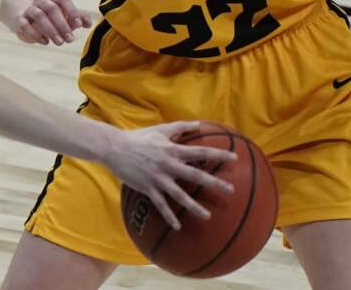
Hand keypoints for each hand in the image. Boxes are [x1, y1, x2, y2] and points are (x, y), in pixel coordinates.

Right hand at [14, 0, 91, 45]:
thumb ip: (77, 19)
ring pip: (39, 16)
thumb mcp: (64, 17)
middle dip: (62, 25)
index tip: (79, 24)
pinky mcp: (19, 20)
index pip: (63, 0)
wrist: (23, 17)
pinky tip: (45, 42)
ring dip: (51, 30)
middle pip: (52, 8)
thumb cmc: (49, 18)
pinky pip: (25, 25)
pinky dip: (35, 34)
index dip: (72, 11)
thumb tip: (88, 23)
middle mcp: (41, 1)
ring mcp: (29, 10)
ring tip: (59, 42)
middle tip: (70, 39)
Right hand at [105, 121, 236, 229]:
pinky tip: (177, 226)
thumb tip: (199, 124)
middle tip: (230, 191)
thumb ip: (180, 127)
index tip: (234, 159)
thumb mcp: (161, 129)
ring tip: (207, 216)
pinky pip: (161, 205)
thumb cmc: (139, 137)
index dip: (218, 155)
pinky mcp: (148, 188)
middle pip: (196, 176)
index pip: (200, 152)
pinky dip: (169, 216)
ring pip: (180, 195)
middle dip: (214, 184)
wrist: (115, 148)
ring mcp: (158, 178)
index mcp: (173, 150)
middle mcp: (168, 165)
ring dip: (194, 207)